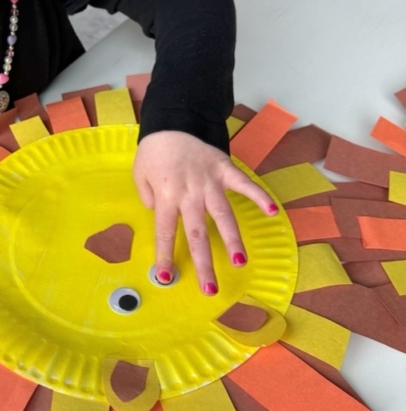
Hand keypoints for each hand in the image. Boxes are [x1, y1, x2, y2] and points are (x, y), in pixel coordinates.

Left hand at [133, 131, 277, 295]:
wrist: (172, 122)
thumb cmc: (153, 152)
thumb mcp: (139, 175)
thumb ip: (148, 199)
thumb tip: (160, 215)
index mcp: (166, 196)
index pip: (166, 231)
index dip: (166, 255)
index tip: (167, 276)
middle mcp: (189, 193)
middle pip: (197, 233)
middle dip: (204, 263)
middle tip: (210, 288)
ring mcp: (209, 182)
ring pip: (222, 215)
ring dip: (232, 239)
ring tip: (239, 262)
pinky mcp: (225, 169)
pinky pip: (244, 184)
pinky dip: (258, 196)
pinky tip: (271, 212)